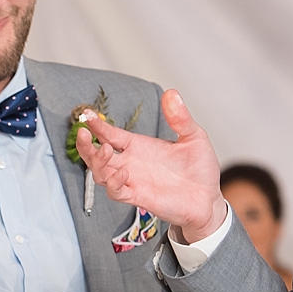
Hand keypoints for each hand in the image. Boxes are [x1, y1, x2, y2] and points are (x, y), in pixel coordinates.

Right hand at [73, 87, 222, 238]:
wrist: (208, 198)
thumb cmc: (199, 169)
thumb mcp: (193, 136)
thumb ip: (180, 117)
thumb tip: (172, 93)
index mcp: (140, 146)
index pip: (111, 134)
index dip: (98, 126)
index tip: (88, 115)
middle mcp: (132, 163)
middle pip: (97, 155)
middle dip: (85, 145)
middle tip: (83, 133)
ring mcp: (133, 181)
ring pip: (101, 174)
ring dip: (97, 162)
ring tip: (105, 150)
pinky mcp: (139, 197)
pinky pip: (116, 192)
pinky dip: (114, 183)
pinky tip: (123, 173)